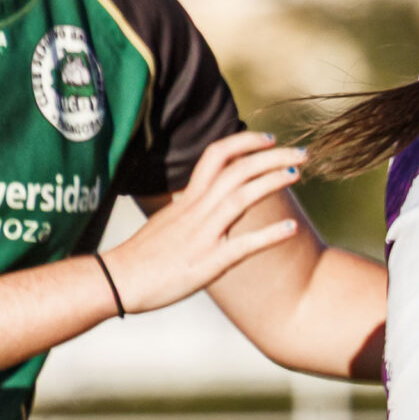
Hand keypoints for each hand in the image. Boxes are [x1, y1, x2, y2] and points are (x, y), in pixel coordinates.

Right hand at [108, 131, 303, 312]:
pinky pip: (242, 245)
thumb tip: (211, 195)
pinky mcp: (207, 262)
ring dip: (271, 182)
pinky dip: (268, 235)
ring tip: (297, 173)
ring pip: (240, 197)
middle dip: (271, 156)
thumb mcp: (169, 219)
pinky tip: (292, 229)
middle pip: (236, 170)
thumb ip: (194, 206)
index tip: (270, 138)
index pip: (216, 156)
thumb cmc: (144, 254)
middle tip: (302, 153)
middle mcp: (197, 211)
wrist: (116, 280)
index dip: (245, 142)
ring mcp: (202, 235)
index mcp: (189, 200)